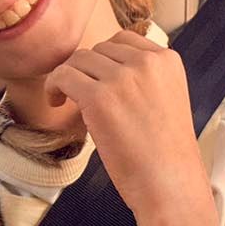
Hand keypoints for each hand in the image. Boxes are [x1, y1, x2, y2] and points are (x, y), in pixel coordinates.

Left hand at [46, 31, 211, 225]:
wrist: (170, 185)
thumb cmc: (167, 155)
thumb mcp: (168, 100)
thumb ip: (145, 79)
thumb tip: (104, 69)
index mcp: (167, 60)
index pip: (123, 40)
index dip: (104, 61)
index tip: (98, 80)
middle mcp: (147, 62)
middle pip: (98, 49)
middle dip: (87, 71)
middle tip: (81, 95)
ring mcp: (123, 78)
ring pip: (78, 60)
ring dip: (69, 77)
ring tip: (67, 100)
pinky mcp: (99, 98)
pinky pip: (63, 76)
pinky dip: (54, 86)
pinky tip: (57, 103)